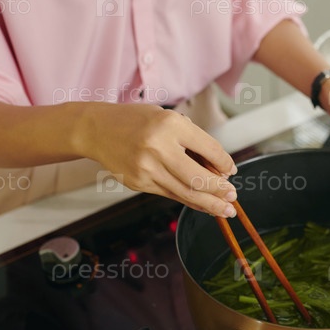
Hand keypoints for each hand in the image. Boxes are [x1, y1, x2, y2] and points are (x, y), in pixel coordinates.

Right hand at [77, 103, 237, 216]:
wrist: (96, 129)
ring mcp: (146, 168)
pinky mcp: (138, 183)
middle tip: (233, 197)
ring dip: (210, 204)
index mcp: (169, 124)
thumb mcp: (167, 119)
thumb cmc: (136, 121)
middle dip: (220, 190)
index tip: (231, 171)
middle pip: (198, 177)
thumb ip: (193, 140)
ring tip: (226, 210)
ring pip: (186, 193)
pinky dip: (190, 202)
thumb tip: (219, 169)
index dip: (225, 163)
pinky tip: (203, 206)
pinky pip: (171, 196)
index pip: (208, 148)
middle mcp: (158, 147)